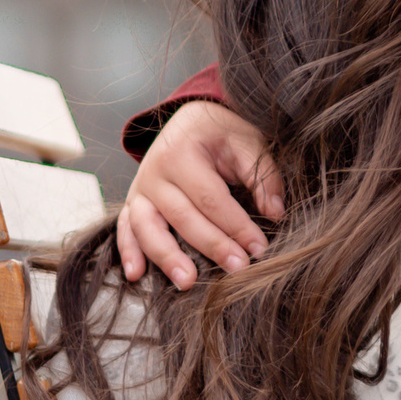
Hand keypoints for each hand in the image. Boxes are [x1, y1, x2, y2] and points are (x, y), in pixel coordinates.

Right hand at [115, 102, 283, 287]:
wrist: (190, 119)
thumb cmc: (222, 133)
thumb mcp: (247, 142)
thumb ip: (262, 175)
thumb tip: (275, 213)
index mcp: (182, 153)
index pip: (211, 198)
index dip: (236, 225)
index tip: (259, 248)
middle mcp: (154, 172)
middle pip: (182, 216)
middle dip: (212, 245)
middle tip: (238, 269)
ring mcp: (140, 189)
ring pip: (147, 227)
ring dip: (166, 257)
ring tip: (187, 281)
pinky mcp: (133, 202)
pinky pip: (125, 229)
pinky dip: (129, 252)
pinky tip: (137, 275)